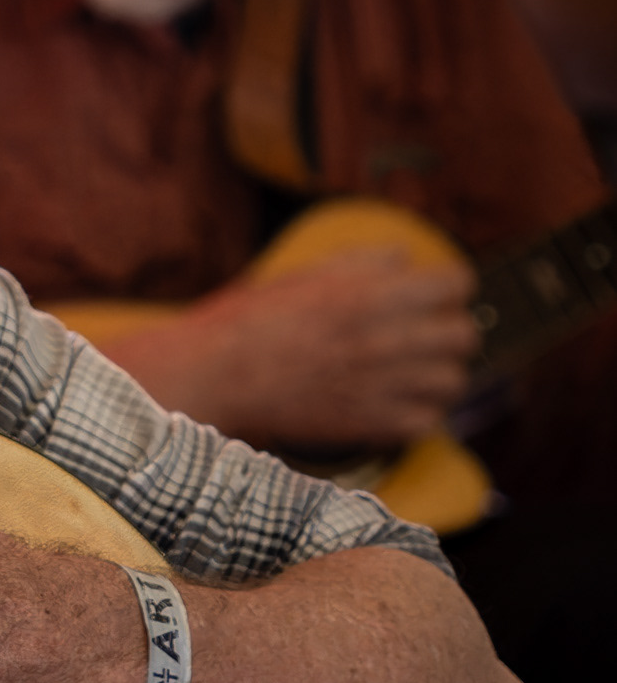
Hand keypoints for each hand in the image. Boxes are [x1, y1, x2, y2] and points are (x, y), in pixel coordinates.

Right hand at [135, 249, 479, 450]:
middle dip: (447, 332)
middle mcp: (388, 338)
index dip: (448, 288)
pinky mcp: (371, 424)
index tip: (433, 296)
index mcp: (373, 293)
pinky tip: (393, 403)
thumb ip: (363, 264)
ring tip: (411, 374)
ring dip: (438, 376)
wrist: (217, 376)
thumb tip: (404, 259)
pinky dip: (418, 413)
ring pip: (453, 381)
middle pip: (464, 335)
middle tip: (421, 337)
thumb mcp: (308, 274)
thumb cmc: (254, 320)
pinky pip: (428, 421)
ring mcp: (383, 384)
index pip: (458, 284)